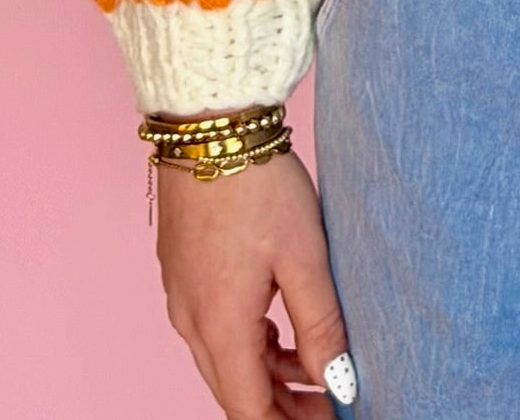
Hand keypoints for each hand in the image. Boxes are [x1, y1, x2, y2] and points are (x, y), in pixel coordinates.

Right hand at [156, 145, 353, 418]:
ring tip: (317, 372)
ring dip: (268, 377)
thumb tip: (336, 380)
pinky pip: (216, 330)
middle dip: (282, 408)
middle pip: (235, 391)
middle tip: (330, 404)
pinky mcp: (185, 274)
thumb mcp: (304, 254)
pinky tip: (282, 334)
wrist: (210, 127)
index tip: (330, 419)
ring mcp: (183, 297)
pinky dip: (251, 345)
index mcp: (219, 326)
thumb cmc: (258, 186)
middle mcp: (191, 322)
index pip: (250, 410)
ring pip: (226, 361)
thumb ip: (320, 323)